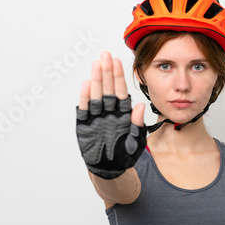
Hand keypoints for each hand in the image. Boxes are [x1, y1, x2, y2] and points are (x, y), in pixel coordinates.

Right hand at [76, 52, 145, 178]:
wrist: (110, 169)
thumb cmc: (124, 156)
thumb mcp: (136, 141)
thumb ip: (137, 124)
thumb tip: (140, 106)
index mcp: (122, 113)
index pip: (120, 91)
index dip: (118, 76)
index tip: (117, 61)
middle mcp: (109, 112)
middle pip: (107, 88)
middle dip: (107, 71)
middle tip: (105, 55)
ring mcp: (97, 117)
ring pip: (96, 95)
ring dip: (96, 80)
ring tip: (96, 64)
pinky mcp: (85, 125)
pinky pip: (85, 109)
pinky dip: (85, 97)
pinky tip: (87, 84)